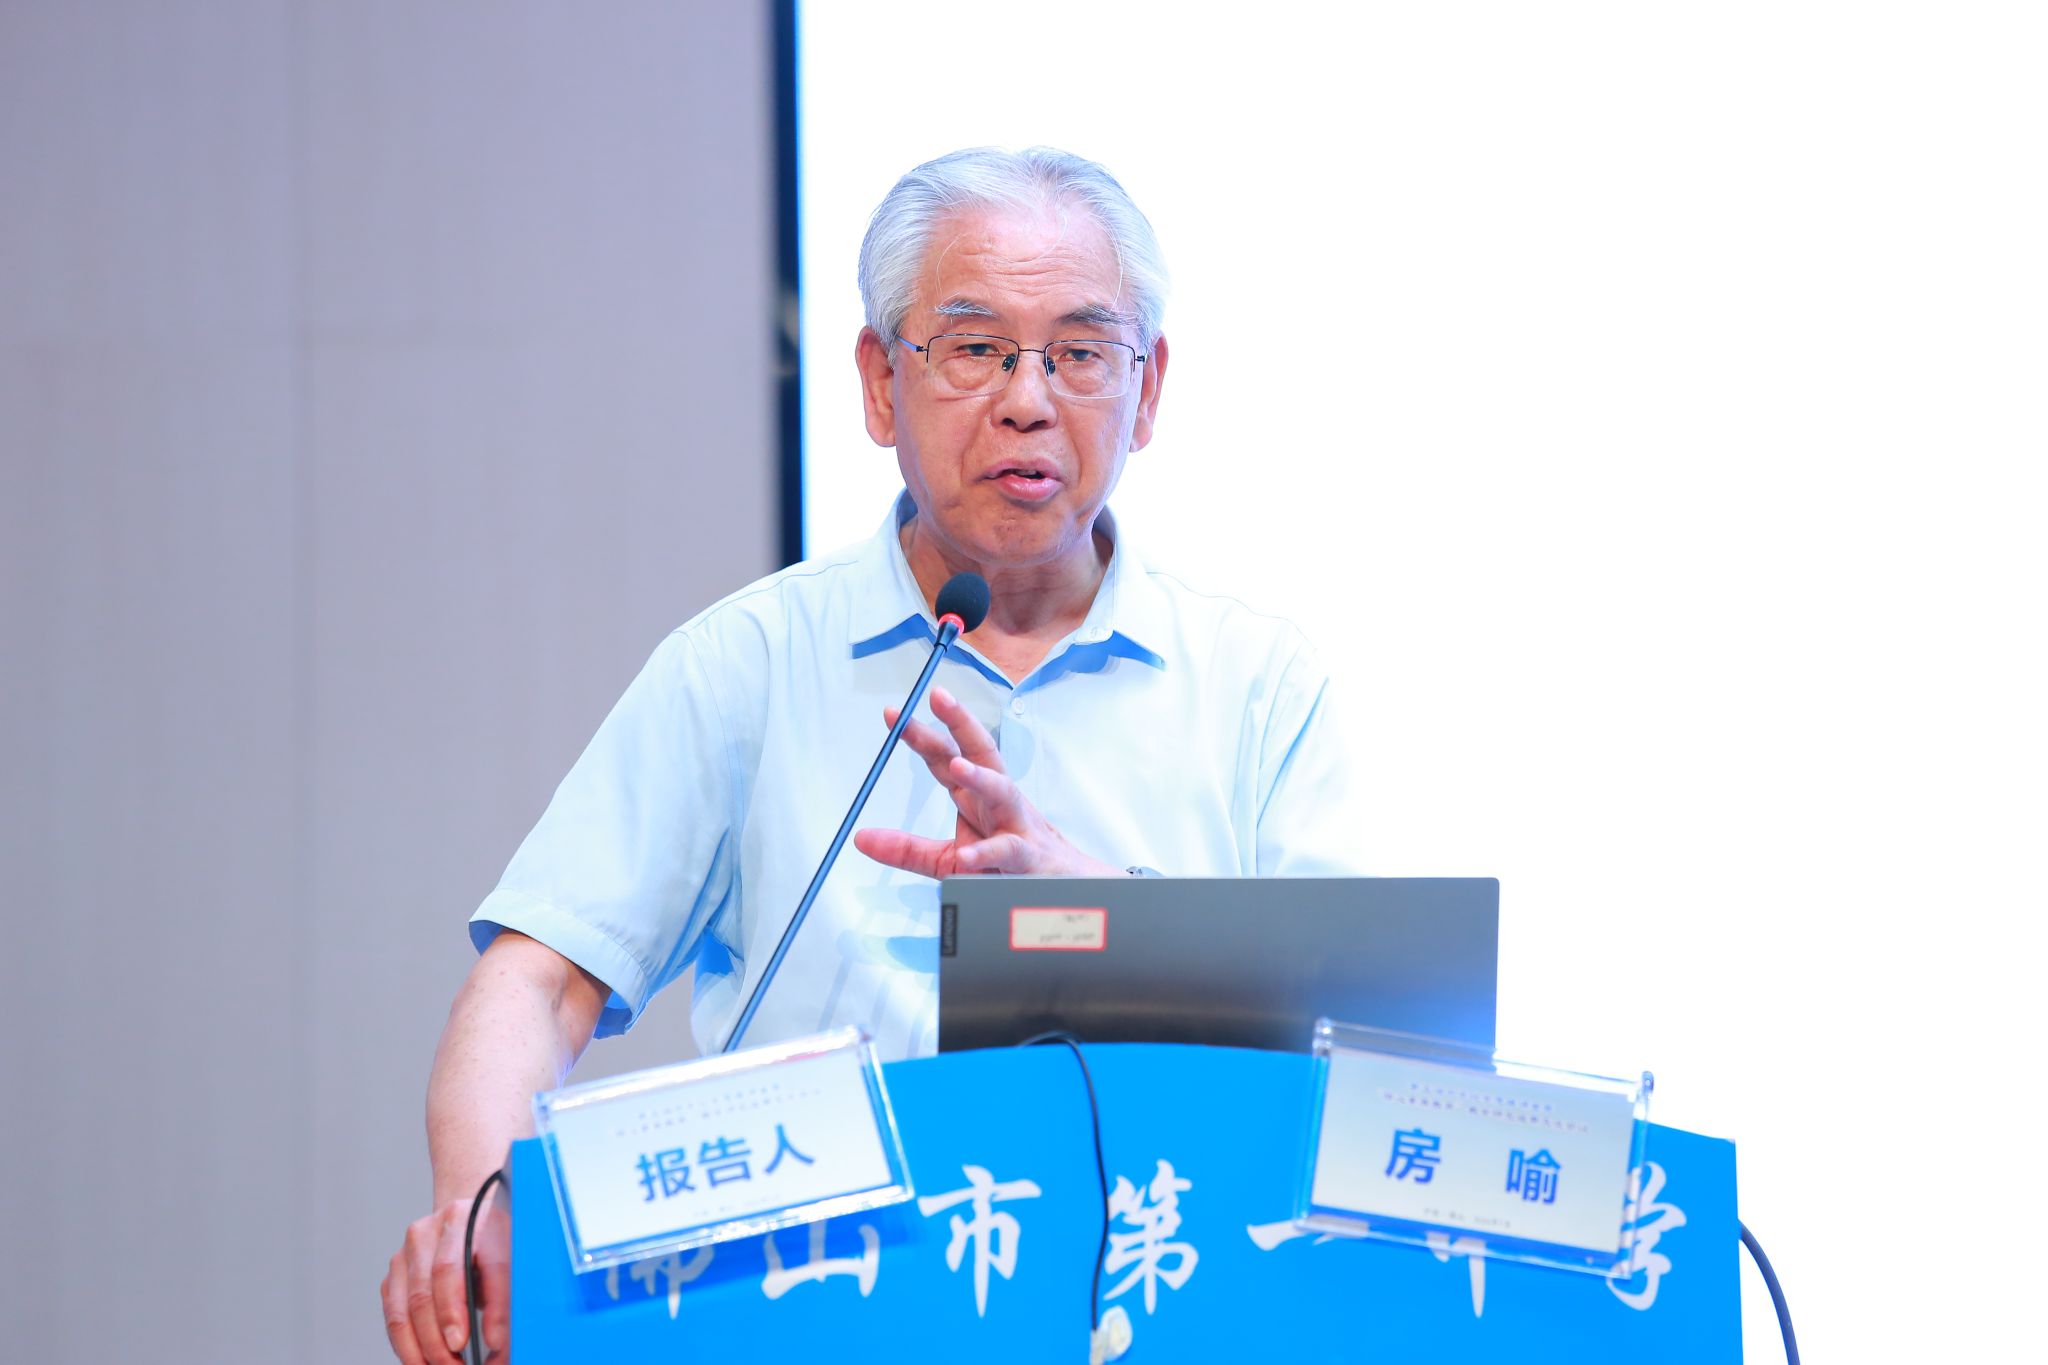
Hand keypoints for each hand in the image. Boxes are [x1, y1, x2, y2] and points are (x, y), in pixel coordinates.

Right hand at [382, 1186, 508, 1364]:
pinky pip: (394, 1317)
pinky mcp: (394, 1273)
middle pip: (429, 1290)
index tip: (494, 1342)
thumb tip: (500, 1343)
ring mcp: (407, 1252)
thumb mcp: (511, 1251)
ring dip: (423, 1348)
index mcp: (466, 1217)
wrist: (466, 1213)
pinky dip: (407, 1345)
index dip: (477, 1306)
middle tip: (460, 1364)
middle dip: (443, 1337)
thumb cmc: (493, 1236)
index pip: (467, 1266)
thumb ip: (505, 1290)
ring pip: (406, 1309)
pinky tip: (424, 1360)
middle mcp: (430, 1231)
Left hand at [852, 685, 1121, 878]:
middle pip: (980, 754)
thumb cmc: (1007, 868)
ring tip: (956, 765)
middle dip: (960, 723)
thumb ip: (907, 849)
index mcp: (977, 798)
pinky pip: (1008, 852)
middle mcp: (997, 803)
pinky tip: (970, 856)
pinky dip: (988, 854)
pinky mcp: (1028, 859)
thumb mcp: (950, 859)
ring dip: (980, 776)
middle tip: (938, 697)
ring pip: (1002, 791)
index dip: (920, 734)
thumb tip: (860, 838)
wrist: (1062, 896)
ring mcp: (1017, 826)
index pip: (947, 757)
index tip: (892, 712)